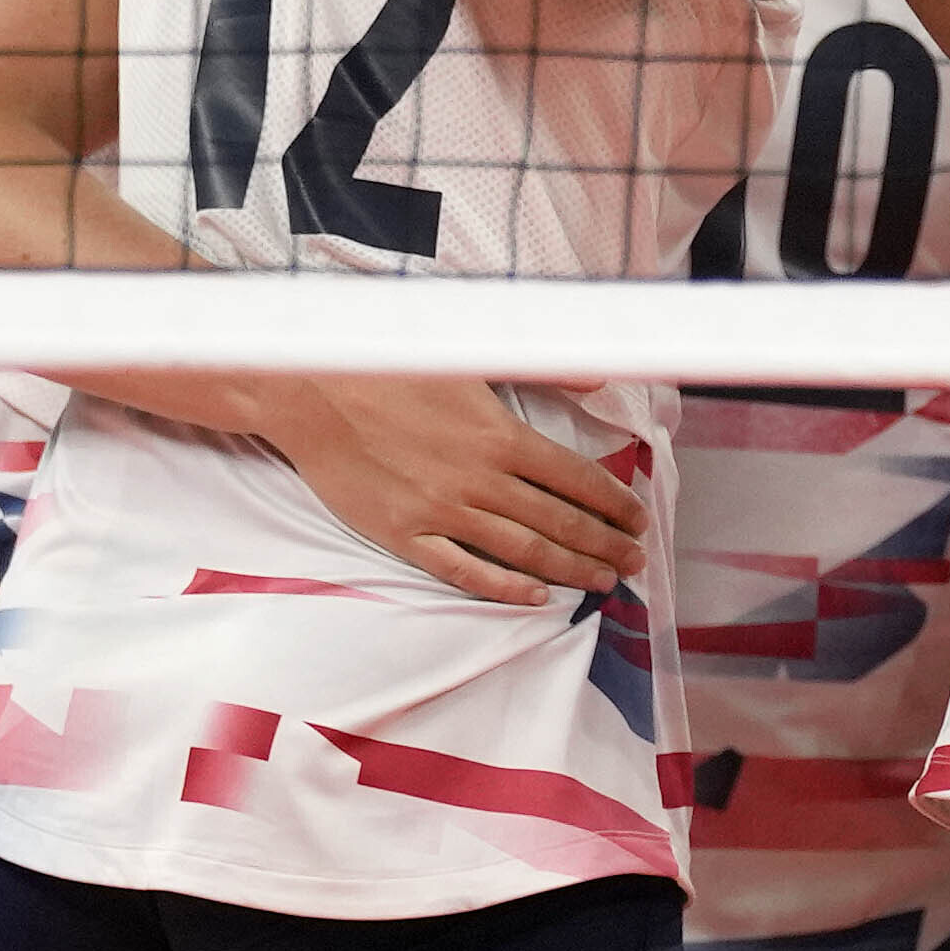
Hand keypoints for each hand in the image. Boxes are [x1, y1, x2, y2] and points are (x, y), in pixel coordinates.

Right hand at [239, 373, 648, 602]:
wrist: (310, 389)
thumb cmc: (388, 363)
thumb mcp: (470, 352)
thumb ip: (539, 368)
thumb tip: (597, 380)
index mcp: (501, 435)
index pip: (578, 479)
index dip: (615, 503)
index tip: (638, 519)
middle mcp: (480, 480)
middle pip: (561, 523)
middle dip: (606, 545)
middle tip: (634, 561)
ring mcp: (442, 513)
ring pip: (523, 552)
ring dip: (571, 570)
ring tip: (604, 581)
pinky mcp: (404, 534)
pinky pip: (464, 571)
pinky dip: (504, 588)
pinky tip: (535, 598)